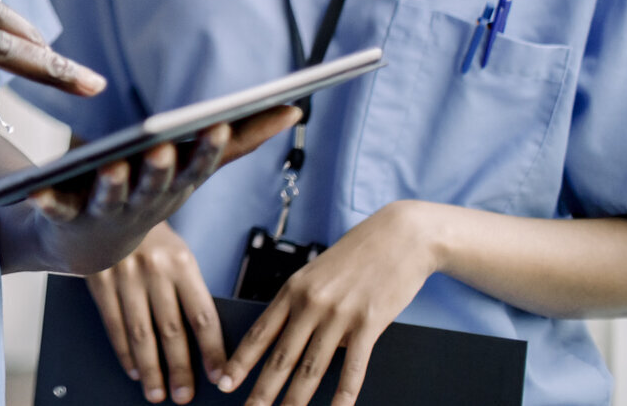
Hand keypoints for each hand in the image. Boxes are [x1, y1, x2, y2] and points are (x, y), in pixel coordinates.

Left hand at [20, 107, 298, 277]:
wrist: (87, 242)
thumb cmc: (147, 192)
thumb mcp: (193, 166)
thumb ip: (241, 139)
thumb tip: (292, 109)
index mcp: (175, 187)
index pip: (196, 168)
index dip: (206, 150)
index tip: (217, 125)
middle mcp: (144, 204)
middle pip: (155, 185)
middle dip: (161, 168)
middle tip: (163, 147)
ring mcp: (104, 213)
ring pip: (111, 198)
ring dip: (112, 184)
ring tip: (111, 166)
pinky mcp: (66, 216)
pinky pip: (55, 208)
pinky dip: (46, 201)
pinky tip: (36, 189)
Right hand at [86, 222, 223, 403]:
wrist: (111, 204)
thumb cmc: (153, 238)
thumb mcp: (177, 255)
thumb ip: (187, 291)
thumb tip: (203, 342)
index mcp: (182, 262)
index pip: (202, 315)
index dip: (213, 350)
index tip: (220, 376)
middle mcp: (154, 269)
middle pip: (171, 330)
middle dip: (180, 369)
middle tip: (184, 396)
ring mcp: (124, 274)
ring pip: (141, 333)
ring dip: (150, 369)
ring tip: (156, 393)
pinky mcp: (99, 278)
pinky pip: (114, 323)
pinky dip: (124, 351)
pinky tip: (133, 369)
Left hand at [218, 200, 438, 405]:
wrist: (401, 236)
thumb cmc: (358, 254)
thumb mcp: (318, 273)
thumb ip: (303, 303)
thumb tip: (292, 336)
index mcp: (293, 289)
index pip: (260, 332)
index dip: (241, 361)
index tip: (225, 382)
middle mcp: (311, 303)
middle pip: (281, 356)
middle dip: (262, 390)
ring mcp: (339, 315)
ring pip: (312, 367)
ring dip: (296, 399)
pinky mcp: (369, 323)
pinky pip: (353, 367)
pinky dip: (344, 394)